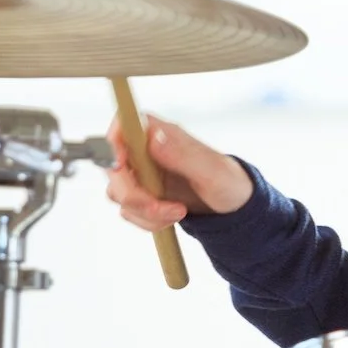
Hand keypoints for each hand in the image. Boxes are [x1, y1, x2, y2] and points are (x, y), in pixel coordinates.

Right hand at [106, 115, 253, 229]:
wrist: (235, 205)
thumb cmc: (229, 181)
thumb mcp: (211, 170)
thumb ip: (182, 154)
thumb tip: (152, 138)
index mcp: (160, 132)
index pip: (122, 126)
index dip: (112, 145)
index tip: (122, 166)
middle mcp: (146, 150)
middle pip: (113, 167)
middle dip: (133, 194)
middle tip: (160, 207)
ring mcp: (142, 173)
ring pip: (118, 193)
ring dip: (145, 211)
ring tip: (178, 212)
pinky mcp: (143, 195)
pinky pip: (130, 211)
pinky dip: (149, 220)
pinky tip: (173, 216)